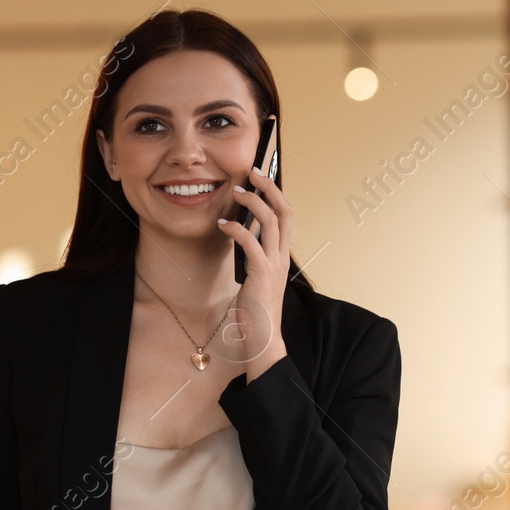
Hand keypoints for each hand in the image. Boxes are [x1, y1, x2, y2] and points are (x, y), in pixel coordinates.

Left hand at [218, 164, 291, 378]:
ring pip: (271, 221)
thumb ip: (254, 259)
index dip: (275, 194)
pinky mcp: (261, 273)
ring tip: (236, 192)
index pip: (286, 215)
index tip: (258, 179)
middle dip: (269, 187)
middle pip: (285, 210)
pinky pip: (251, 243)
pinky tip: (223, 225)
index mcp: (281, 255)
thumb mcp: (256, 278)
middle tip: (251, 172)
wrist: (263, 337)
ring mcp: (274, 264)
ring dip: (253, 202)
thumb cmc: (256, 311)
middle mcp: (282, 256)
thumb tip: (242, 241)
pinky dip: (237, 229)